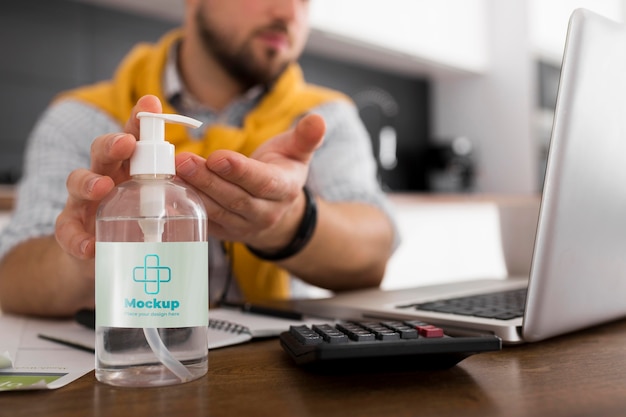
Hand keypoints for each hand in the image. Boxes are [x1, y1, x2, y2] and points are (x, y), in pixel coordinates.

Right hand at [54, 95, 162, 260]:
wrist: (105, 256)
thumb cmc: (135, 222)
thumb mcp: (158, 202)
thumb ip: (175, 187)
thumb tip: (205, 174)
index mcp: (128, 168)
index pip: (132, 138)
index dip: (139, 121)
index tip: (151, 104)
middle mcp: (104, 177)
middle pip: (102, 152)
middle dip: (112, 144)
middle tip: (126, 143)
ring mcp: (83, 202)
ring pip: (77, 182)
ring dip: (89, 183)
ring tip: (102, 188)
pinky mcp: (72, 230)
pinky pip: (68, 231)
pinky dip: (77, 238)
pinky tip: (89, 246)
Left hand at [175, 113, 325, 251]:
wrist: (278, 211)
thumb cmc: (283, 172)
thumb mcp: (297, 152)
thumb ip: (305, 137)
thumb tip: (318, 119)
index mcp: (284, 190)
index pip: (262, 182)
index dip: (240, 171)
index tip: (217, 157)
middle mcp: (265, 213)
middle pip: (234, 198)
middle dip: (207, 180)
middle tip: (182, 160)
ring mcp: (243, 227)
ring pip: (216, 210)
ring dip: (192, 191)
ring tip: (170, 171)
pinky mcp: (224, 233)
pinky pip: (203, 220)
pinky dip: (184, 205)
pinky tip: (167, 189)